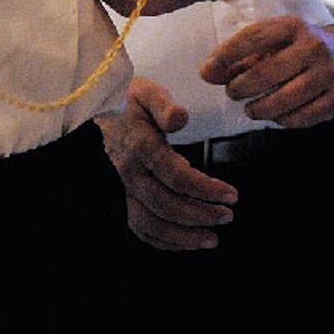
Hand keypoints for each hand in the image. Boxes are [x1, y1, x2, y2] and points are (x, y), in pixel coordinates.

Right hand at [97, 78, 237, 250]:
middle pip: (165, 204)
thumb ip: (164, 105)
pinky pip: (141, 228)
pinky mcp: (126, 196)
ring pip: (151, 223)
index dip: (205, 189)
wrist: (101, 110)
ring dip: (182, 236)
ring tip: (212, 239)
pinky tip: (187, 242)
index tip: (231, 195)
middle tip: (228, 216)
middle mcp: (131, 172)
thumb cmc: (132, 100)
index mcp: (140, 146)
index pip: (175, 175)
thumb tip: (179, 118)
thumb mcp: (148, 92)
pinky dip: (164, 241)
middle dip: (200, 214)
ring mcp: (126, 188)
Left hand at [200, 17, 333, 127]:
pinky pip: (301, 117)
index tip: (208, 69)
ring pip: (284, 100)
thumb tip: (207, 73)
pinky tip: (277, 115)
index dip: (227, 54)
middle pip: (267, 72)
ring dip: (259, 109)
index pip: (254, 37)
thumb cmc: (301, 50)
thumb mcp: (274, 43)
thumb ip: (240, 57)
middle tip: (233, 92)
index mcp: (294, 25)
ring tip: (251, 109)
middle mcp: (314, 46)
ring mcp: (329, 73)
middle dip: (241, 87)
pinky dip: (283, 120)